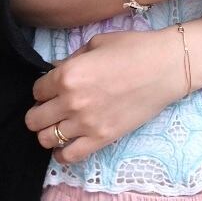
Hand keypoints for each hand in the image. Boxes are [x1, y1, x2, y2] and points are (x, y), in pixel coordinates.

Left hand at [24, 27, 183, 164]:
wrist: (168, 67)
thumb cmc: (135, 48)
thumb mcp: (96, 44)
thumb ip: (71, 60)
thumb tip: (57, 71)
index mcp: (67, 74)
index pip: (36, 91)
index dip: (43, 90)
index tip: (53, 89)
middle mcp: (71, 101)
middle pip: (34, 119)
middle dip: (39, 113)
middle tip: (52, 109)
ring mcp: (86, 123)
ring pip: (46, 139)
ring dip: (49, 133)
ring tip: (60, 126)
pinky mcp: (103, 138)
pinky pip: (69, 156)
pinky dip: (62, 154)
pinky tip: (66, 145)